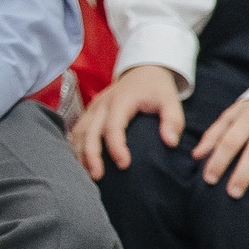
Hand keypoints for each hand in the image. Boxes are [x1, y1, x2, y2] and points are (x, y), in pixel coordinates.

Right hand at [73, 65, 184, 179]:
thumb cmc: (157, 89)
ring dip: (80, 154)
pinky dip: (76, 147)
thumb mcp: (171, 100)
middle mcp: (102, 104)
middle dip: (91, 155)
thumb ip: (173, 120)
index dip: (116, 146)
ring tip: (86, 175)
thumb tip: (170, 143)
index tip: (124, 164)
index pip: (113, 126)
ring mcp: (93, 108)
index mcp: (121, 101)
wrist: (142, 71)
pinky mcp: (89, 113)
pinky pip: (77, 131)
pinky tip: (80, 163)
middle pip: (89, 131)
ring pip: (79, 132)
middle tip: (98, 176)